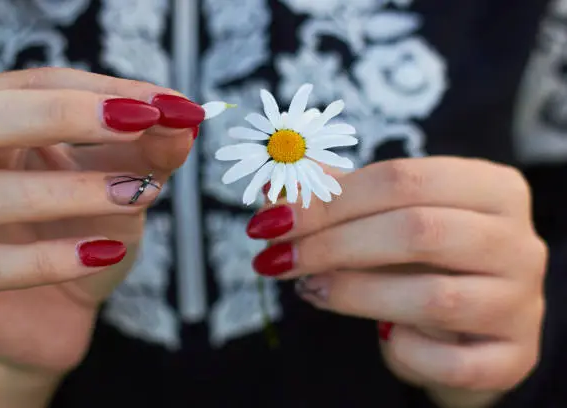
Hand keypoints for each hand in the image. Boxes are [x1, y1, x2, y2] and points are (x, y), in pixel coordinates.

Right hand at [0, 68, 201, 379]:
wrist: (54, 315)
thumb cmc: (79, 236)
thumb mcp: (121, 187)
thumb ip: (149, 152)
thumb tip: (183, 119)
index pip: (31, 87)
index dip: (97, 90)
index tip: (165, 103)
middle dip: (58, 114)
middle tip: (136, 120)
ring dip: (70, 191)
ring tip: (138, 194)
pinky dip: (50, 259)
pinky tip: (106, 252)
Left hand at [247, 157, 546, 407]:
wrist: (474, 324)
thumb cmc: (425, 261)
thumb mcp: (387, 219)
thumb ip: (337, 199)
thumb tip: (273, 190)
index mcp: (489, 188)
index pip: (403, 178)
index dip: (329, 200)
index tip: (272, 221)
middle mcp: (517, 241)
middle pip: (417, 231)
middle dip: (332, 245)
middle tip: (278, 259)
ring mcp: (522, 302)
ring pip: (432, 297)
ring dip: (354, 294)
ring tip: (311, 290)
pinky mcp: (514, 356)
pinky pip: (452, 361)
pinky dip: (405, 351)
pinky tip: (383, 337)